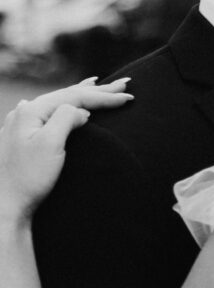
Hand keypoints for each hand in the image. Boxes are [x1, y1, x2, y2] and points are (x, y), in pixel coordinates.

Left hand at [0, 78, 131, 223]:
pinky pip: (50, 114)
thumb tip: (81, 111)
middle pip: (67, 96)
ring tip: (97, 85)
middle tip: (124, 84)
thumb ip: (66, 119)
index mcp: (32, 111)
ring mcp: (21, 124)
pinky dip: (65, 107)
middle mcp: (24, 112)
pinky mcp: (22, 137)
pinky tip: (62, 103)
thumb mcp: (51, 145)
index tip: (128, 97)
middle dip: (97, 91)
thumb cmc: (28, 178)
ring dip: (81, 95)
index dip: (103, 96)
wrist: (6, 204)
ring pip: (58, 103)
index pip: (75, 97)